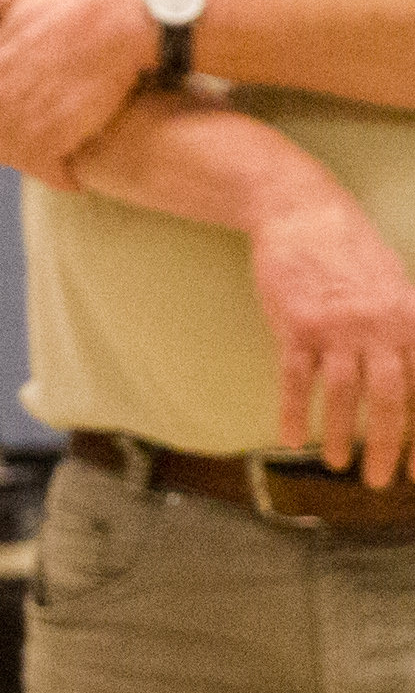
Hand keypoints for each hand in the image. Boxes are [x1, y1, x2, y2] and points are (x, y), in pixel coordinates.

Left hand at [0, 0, 153, 189]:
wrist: (118, 22)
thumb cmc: (82, 8)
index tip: (23, 129)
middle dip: (13, 148)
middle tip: (42, 157)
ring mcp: (21, 115)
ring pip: (16, 155)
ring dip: (37, 166)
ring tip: (61, 171)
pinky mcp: (52, 134)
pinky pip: (46, 168)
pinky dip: (59, 176)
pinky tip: (75, 179)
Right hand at [251, 193, 414, 485]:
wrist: (302, 212)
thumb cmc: (351, 252)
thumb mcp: (397, 288)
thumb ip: (407, 333)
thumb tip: (412, 383)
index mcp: (412, 320)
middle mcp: (380, 325)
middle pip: (391, 399)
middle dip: (386, 446)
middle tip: (378, 481)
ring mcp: (336, 325)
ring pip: (343, 393)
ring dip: (340, 435)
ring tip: (338, 463)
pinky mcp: (295, 323)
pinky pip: (295, 378)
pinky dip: (292, 411)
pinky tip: (289, 437)